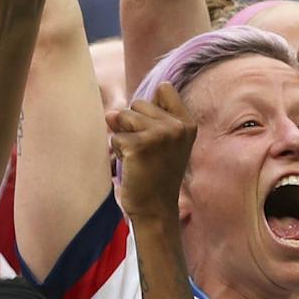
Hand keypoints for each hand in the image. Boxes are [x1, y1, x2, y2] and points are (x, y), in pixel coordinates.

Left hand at [109, 85, 194, 221]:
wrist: (156, 210)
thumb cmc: (156, 176)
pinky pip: (115, 136)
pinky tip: (132, 165)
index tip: (155, 131)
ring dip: (124, 137)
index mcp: (188, 123)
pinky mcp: (139, 145)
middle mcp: (177, 126)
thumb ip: (142, 119)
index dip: (151, 106)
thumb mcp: (160, 142)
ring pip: (123, 116)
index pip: (164, 88)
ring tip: (138, 158)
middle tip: (147, 152)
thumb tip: (110, 114)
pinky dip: (118, 150)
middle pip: (138, 103)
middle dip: (134, 124)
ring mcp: (160, 134)